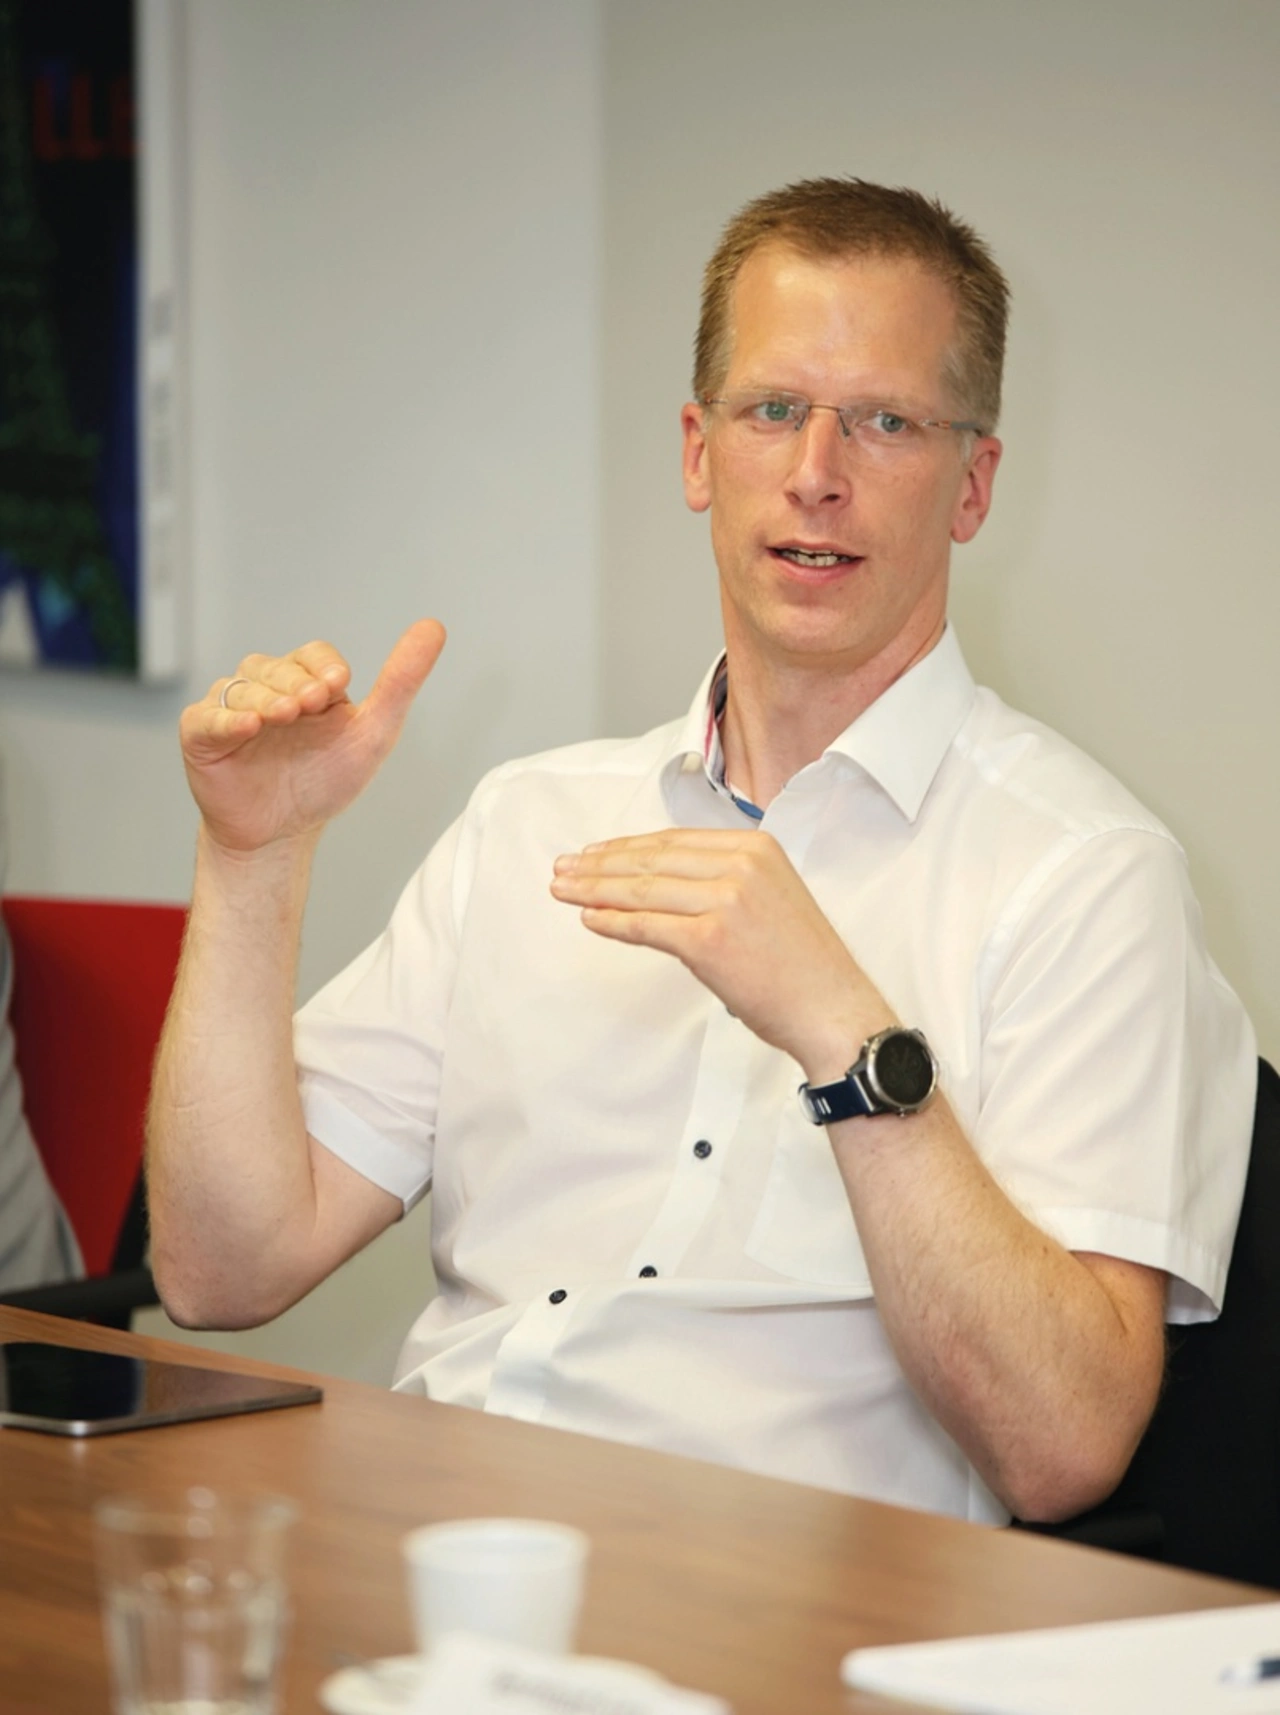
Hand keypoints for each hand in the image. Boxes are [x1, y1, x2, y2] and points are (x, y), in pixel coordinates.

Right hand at [180, 620, 445, 853]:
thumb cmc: (324, 781)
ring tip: (282, 715)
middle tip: (310, 705)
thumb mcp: (372, 733)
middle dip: (294, 683)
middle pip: (277, 667)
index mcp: (307, 682)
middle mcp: (266, 687)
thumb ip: (400, 682)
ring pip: (242, 686)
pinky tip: (248, 726)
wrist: (282, 833)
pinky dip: (227, 719)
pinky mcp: (201, 735)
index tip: (337, 688)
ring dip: (265, 697)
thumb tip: (434, 626)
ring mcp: (230, 708)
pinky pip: (207, 718)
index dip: (324, 668)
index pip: (314, 656)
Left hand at [551, 828, 882, 1074]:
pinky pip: (646, 925)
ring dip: (595, 890)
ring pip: (643, 888)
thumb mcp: (771, 897)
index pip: (674, 841)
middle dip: (600, 864)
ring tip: (564, 890)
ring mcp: (725, 899)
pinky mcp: (709, 938)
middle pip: (652, 859)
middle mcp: (741, 864)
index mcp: (756, 848)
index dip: (627, 846)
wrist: (832, 1007)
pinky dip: (612, 922)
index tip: (595, 853)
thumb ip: (725, 880)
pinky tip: (590, 920)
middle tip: (564, 868)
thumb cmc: (804, 964)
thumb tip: (662, 883)